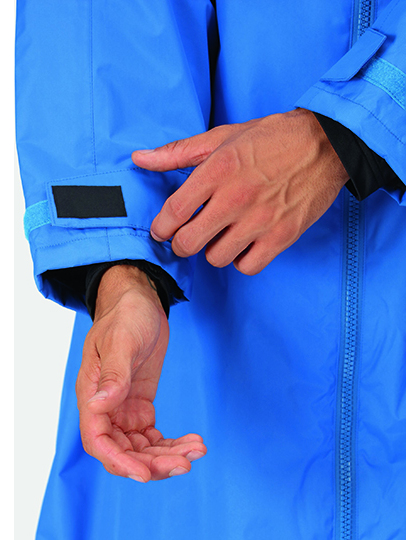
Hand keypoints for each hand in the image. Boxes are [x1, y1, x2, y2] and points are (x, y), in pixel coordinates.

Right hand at [76, 265, 205, 481]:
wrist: (139, 301)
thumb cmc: (124, 314)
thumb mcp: (121, 340)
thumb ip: (113, 375)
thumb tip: (98, 406)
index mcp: (92, 393)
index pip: (98, 440)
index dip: (120, 462)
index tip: (147, 473)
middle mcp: (106, 407)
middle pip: (123, 450)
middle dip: (153, 462)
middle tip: (185, 462)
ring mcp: (124, 408)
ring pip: (142, 448)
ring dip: (167, 455)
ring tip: (197, 450)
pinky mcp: (141, 404)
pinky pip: (154, 435)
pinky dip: (173, 443)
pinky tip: (194, 442)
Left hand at [132, 109, 348, 274]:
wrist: (326, 144)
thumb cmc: (272, 138)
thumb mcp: (222, 136)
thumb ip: (178, 152)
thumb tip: (139, 158)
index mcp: (217, 170)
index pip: (173, 213)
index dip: (160, 228)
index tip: (161, 231)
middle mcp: (236, 198)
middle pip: (189, 243)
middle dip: (181, 243)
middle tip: (188, 236)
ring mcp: (260, 220)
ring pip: (216, 258)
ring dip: (213, 250)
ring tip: (221, 236)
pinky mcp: (282, 236)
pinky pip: (248, 266)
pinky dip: (242, 259)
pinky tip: (243, 244)